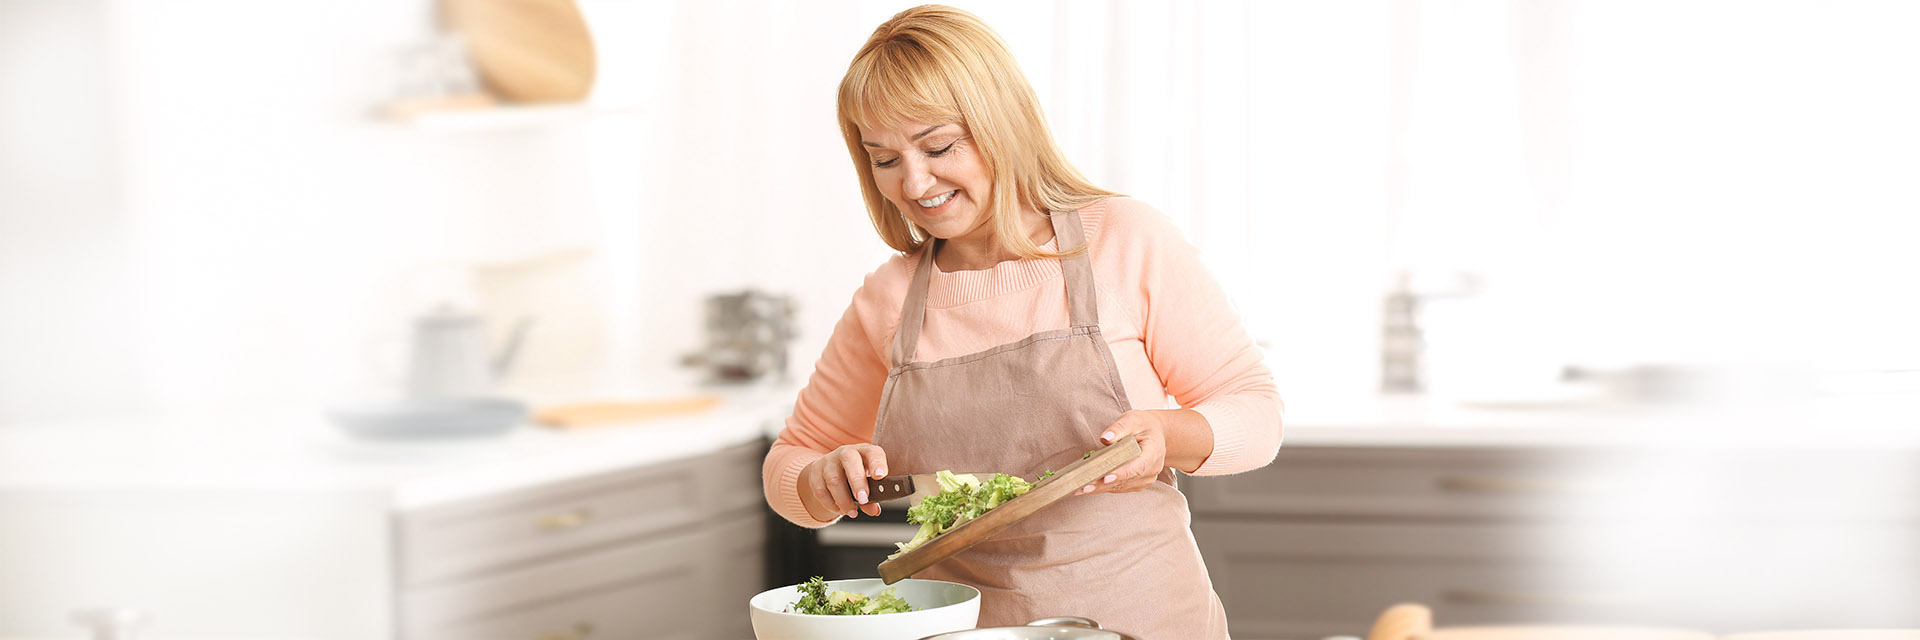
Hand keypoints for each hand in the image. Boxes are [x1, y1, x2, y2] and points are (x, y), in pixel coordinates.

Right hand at [799, 443, 888, 520]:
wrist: (831, 470)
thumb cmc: (856, 475)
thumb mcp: (868, 482)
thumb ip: (873, 496)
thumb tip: (874, 510)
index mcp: (865, 451)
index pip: (873, 452)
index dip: (877, 463)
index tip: (880, 476)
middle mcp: (846, 452)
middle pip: (850, 461)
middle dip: (857, 482)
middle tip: (863, 500)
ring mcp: (828, 461)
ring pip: (833, 479)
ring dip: (844, 500)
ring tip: (852, 512)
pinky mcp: (815, 471)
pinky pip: (820, 490)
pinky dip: (831, 503)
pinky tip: (839, 509)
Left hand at [1077, 409, 1211, 495]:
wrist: (1156, 434)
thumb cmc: (1143, 425)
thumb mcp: (1133, 419)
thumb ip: (1120, 427)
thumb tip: (1106, 437)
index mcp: (1154, 452)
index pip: (1138, 467)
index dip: (1121, 474)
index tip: (1105, 477)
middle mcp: (1152, 469)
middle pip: (1126, 480)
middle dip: (1103, 484)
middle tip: (1083, 487)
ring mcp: (1146, 479)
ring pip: (1121, 487)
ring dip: (1100, 489)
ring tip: (1080, 488)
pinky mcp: (1138, 483)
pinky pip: (1120, 488)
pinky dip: (1104, 488)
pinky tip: (1088, 487)